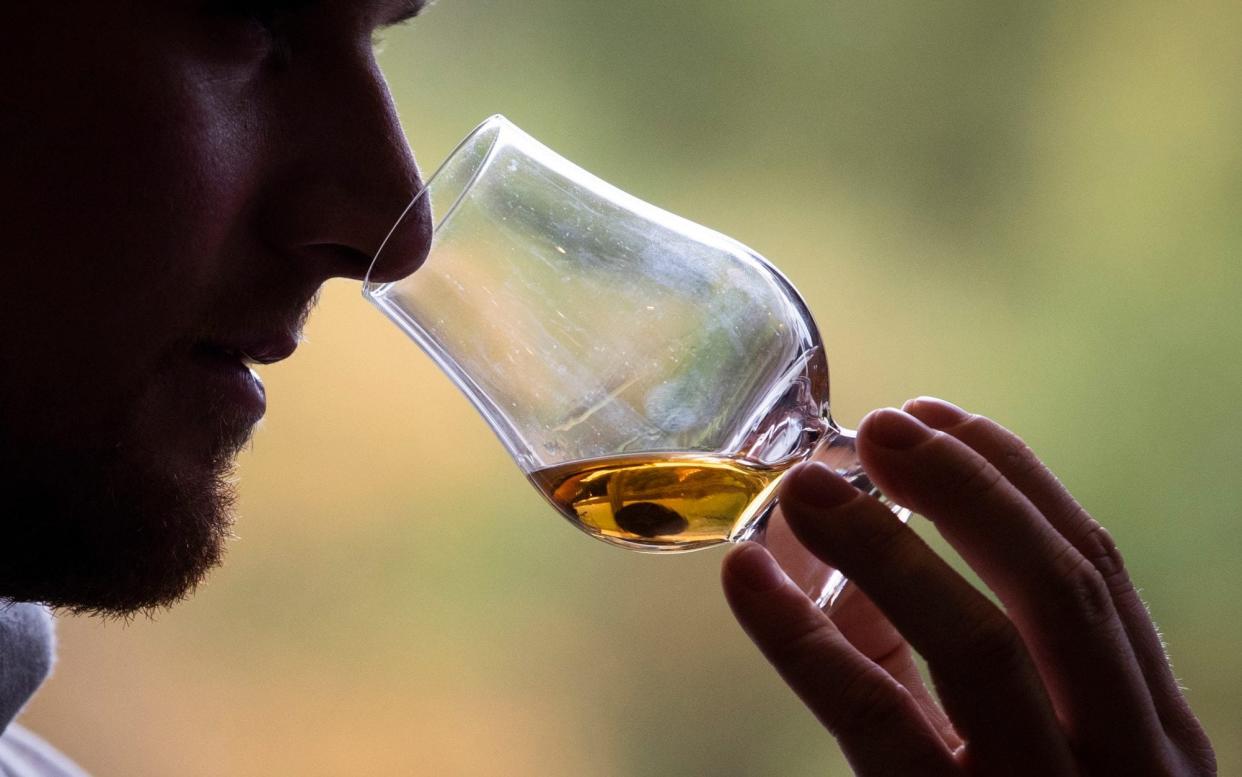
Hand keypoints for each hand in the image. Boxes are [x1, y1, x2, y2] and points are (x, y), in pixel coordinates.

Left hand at [721, 397, 1214, 775]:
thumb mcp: (1022, 755)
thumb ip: (938, 665)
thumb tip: (833, 567)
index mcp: (1150, 728)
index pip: (1095, 573)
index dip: (1016, 481)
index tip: (941, 417)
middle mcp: (1125, 760)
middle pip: (1060, 586)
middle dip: (968, 488)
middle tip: (879, 424)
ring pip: (981, 644)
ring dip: (887, 546)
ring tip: (804, 484)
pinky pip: (879, 722)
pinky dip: (804, 639)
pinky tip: (745, 580)